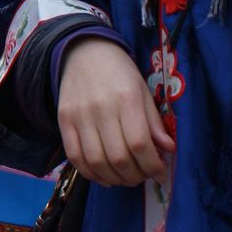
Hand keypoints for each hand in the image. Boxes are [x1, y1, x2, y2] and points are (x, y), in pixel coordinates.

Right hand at [57, 37, 174, 186]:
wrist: (83, 52)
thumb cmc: (120, 73)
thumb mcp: (144, 91)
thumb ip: (154, 122)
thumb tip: (168, 150)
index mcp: (126, 98)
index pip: (140, 143)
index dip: (153, 166)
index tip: (161, 174)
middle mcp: (100, 108)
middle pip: (118, 157)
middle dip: (136, 176)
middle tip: (144, 177)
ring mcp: (78, 115)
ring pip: (96, 161)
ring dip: (115, 178)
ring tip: (126, 178)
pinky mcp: (63, 120)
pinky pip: (74, 156)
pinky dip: (90, 173)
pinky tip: (104, 176)